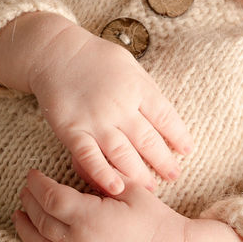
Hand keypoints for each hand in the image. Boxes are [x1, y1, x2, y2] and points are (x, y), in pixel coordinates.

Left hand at [13, 169, 186, 241]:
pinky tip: (38, 241)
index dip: (38, 185)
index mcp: (89, 217)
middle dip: (30, 202)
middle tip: (25, 189)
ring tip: (19, 215)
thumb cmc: (156, 222)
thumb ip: (101, 174)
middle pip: (42, 220)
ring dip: (27, 228)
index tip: (32, 174)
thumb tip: (76, 158)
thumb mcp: (132, 190)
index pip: (51, 198)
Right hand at [29, 22, 192, 194]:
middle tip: (174, 175)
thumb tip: (162, 115)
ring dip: (140, 174)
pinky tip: (116, 187)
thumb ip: (145, 89)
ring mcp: (95, 120)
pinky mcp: (72, 131)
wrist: (55, 53)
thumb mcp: (129, 64)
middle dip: (164, 161)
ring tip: (151, 188)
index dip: (179, 136)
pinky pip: (89, 157)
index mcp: (137, 88)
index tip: (187, 151)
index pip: (165, 117)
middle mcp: (119, 106)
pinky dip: (103, 174)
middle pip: (148, 140)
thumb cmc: (95, 57)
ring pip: (123, 154)